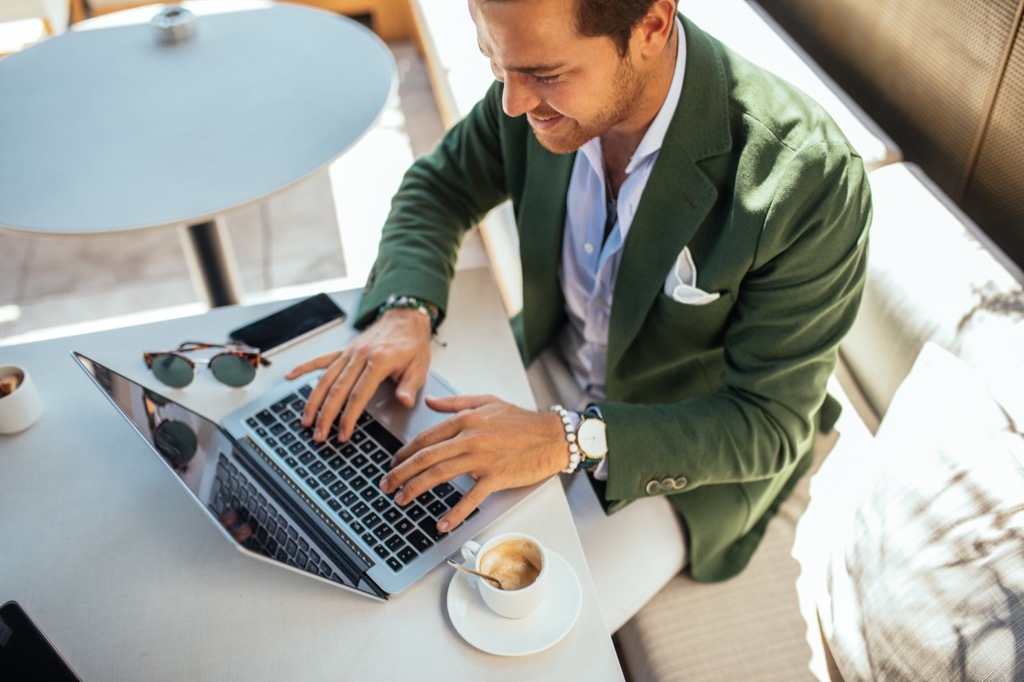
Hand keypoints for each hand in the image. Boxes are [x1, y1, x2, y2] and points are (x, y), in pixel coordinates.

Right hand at [285, 308, 431, 441]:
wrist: (405, 318)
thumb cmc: (413, 344)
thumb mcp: (420, 367)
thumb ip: (409, 387)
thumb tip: (404, 402)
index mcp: (379, 361)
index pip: (358, 394)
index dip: (348, 417)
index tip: (342, 434)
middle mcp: (360, 356)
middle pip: (337, 389)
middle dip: (325, 415)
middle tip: (318, 435)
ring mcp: (349, 352)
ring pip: (325, 378)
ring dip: (314, 401)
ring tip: (306, 420)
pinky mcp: (344, 350)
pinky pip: (321, 359)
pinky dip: (304, 367)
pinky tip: (290, 376)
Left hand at [380, 395, 566, 531]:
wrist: (553, 435)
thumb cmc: (522, 420)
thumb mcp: (486, 401)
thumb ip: (455, 403)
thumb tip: (429, 401)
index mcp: (465, 419)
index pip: (426, 437)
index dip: (404, 452)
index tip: (393, 463)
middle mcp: (470, 438)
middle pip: (426, 457)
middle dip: (401, 472)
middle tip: (386, 485)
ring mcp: (483, 459)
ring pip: (440, 474)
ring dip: (417, 488)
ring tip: (402, 499)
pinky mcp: (496, 477)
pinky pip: (471, 498)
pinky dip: (454, 513)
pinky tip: (441, 523)